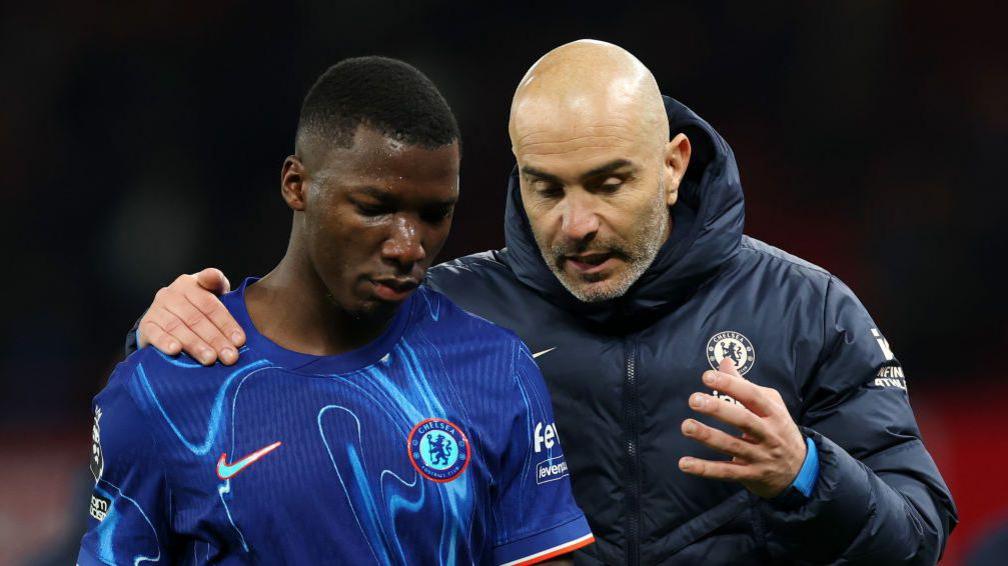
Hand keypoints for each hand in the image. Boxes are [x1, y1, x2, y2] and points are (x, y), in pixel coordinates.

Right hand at [137, 268, 243, 365]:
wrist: (165, 316)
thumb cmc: (196, 306)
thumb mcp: (211, 292)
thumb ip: (217, 283)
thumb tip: (213, 276)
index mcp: (190, 284)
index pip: (210, 304)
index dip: (226, 323)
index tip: (239, 340)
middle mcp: (171, 293)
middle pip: (196, 318)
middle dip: (215, 339)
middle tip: (229, 357)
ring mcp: (157, 308)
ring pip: (177, 327)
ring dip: (195, 344)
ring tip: (210, 359)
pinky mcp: (146, 324)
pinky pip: (154, 333)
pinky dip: (164, 341)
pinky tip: (175, 350)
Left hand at [678, 358, 806, 497]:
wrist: (800, 470)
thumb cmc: (778, 429)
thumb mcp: (770, 405)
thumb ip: (745, 385)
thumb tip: (724, 362)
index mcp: (773, 413)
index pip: (752, 396)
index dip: (730, 385)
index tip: (707, 376)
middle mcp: (768, 434)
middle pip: (743, 420)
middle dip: (718, 409)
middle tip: (694, 399)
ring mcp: (759, 456)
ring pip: (732, 446)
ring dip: (707, 436)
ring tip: (686, 426)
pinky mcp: (750, 475)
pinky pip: (725, 472)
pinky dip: (705, 469)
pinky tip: (684, 463)